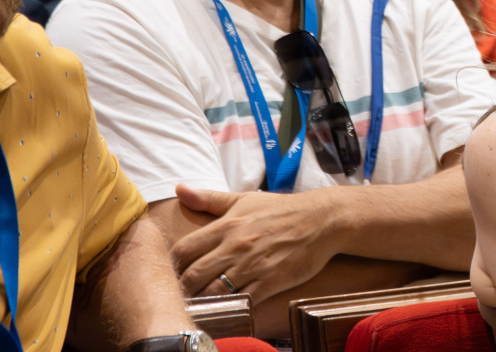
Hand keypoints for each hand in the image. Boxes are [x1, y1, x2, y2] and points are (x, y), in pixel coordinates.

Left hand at [170, 184, 341, 302]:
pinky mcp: (271, 281)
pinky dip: (231, 306)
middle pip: (193, 275)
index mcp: (226, 226)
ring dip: (203, 299)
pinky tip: (227, 305)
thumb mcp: (244, 200)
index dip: (173, 264)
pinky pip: (242, 301)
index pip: (183, 250)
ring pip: (214, 292)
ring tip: (201, 301)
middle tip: (182, 291)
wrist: (322, 220)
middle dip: (183, 287)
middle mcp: (235, 246)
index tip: (175, 270)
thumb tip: (179, 189)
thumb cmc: (281, 210)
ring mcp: (253, 266)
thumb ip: (209, 198)